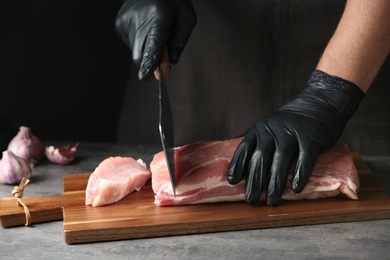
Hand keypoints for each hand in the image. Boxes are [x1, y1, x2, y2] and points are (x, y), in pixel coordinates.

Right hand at [115, 0, 196, 79]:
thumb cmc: (174, 2)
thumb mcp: (187, 19)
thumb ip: (180, 42)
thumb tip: (170, 62)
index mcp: (158, 18)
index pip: (152, 47)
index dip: (149, 64)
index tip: (145, 77)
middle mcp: (138, 20)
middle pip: (141, 55)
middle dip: (151, 61)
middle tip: (163, 53)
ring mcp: (125, 22)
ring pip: (136, 52)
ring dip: (146, 50)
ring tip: (154, 31)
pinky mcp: (119, 24)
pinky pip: (130, 44)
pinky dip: (140, 42)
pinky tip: (145, 27)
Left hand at [227, 70, 364, 205]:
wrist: (319, 104)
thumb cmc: (289, 122)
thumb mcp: (267, 127)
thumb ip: (252, 141)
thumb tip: (229, 156)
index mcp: (259, 130)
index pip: (244, 148)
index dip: (237, 165)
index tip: (232, 181)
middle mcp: (272, 131)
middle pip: (260, 158)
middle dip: (255, 181)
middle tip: (251, 200)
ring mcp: (292, 134)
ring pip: (281, 160)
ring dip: (275, 183)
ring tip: (272, 201)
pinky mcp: (311, 139)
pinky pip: (305, 159)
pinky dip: (300, 174)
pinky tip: (296, 189)